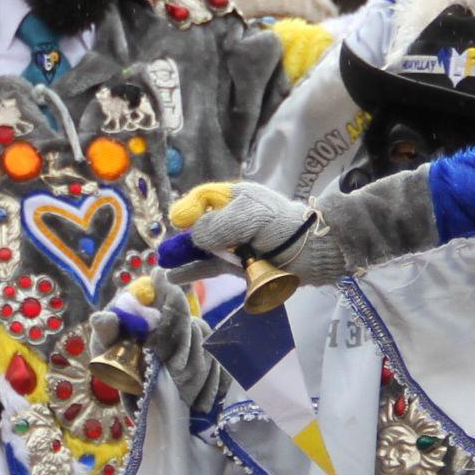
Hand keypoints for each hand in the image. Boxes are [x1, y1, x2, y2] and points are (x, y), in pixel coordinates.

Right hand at [163, 180, 335, 283]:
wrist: (311, 253)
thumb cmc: (281, 227)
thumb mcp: (249, 216)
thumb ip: (217, 224)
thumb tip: (194, 236)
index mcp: (236, 198)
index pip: (203, 198)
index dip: (189, 208)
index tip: (180, 221)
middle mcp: (231, 219)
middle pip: (198, 225)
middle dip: (182, 237)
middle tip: (166, 251)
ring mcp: (233, 243)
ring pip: (201, 248)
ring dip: (182, 256)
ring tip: (163, 265)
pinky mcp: (237, 265)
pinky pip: (209, 266)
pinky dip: (192, 270)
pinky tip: (174, 276)